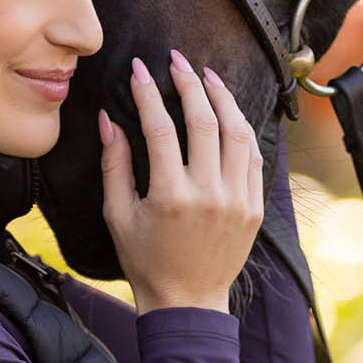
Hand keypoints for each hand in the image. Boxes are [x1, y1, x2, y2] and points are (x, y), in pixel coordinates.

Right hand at [99, 52, 264, 314]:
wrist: (187, 302)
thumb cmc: (146, 260)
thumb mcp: (118, 215)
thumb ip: (114, 165)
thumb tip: (108, 119)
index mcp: (170, 196)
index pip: (160, 128)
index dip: (148, 92)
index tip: (140, 68)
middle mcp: (209, 195)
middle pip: (204, 121)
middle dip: (189, 83)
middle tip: (177, 61)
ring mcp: (237, 201)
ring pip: (237, 133)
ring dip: (223, 98)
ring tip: (208, 76)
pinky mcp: (254, 208)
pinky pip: (253, 158)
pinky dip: (242, 130)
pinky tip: (229, 113)